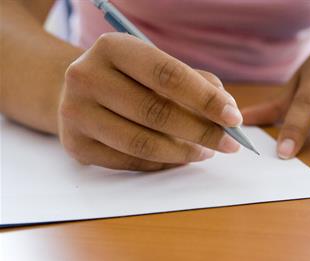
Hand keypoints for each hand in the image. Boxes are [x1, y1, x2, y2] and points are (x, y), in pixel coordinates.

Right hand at [58, 33, 241, 170]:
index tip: (233, 118)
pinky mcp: (75, 145)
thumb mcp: (156, 67)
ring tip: (205, 152)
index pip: (167, 75)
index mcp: (113, 48)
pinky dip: (161, 164)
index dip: (205, 99)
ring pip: (142, 143)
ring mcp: (76, 113)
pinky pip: (130, 162)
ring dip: (183, 153)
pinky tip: (177, 158)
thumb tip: (227, 111)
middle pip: (156, 113)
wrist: (80, 90)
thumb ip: (195, 83)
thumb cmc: (129, 78)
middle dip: (201, 132)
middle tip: (228, 143)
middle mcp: (87, 77)